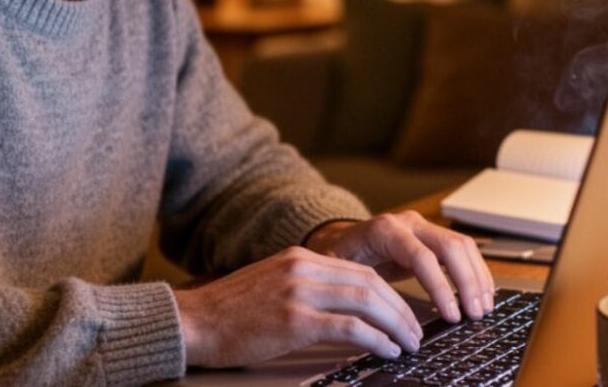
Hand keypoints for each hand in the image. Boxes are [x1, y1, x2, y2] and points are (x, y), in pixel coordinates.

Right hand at [174, 246, 423, 367]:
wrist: (192, 322)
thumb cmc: (229, 313)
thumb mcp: (273, 285)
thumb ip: (306, 287)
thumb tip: (346, 308)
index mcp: (300, 257)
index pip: (360, 271)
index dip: (390, 294)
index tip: (405, 314)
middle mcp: (303, 268)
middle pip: (370, 283)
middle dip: (400, 309)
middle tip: (415, 332)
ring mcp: (299, 292)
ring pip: (367, 301)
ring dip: (395, 325)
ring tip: (409, 343)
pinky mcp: (295, 320)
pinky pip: (350, 327)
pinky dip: (376, 339)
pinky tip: (387, 350)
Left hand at [304, 211, 494, 323]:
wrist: (338, 238)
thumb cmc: (337, 258)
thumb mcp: (337, 272)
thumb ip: (356, 289)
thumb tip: (373, 319)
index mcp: (385, 230)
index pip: (422, 256)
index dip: (440, 287)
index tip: (451, 315)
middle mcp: (408, 223)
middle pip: (450, 247)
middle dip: (467, 283)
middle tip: (475, 315)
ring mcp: (423, 227)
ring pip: (462, 246)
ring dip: (477, 277)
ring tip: (483, 308)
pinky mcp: (432, 237)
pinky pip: (461, 250)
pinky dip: (475, 272)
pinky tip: (481, 294)